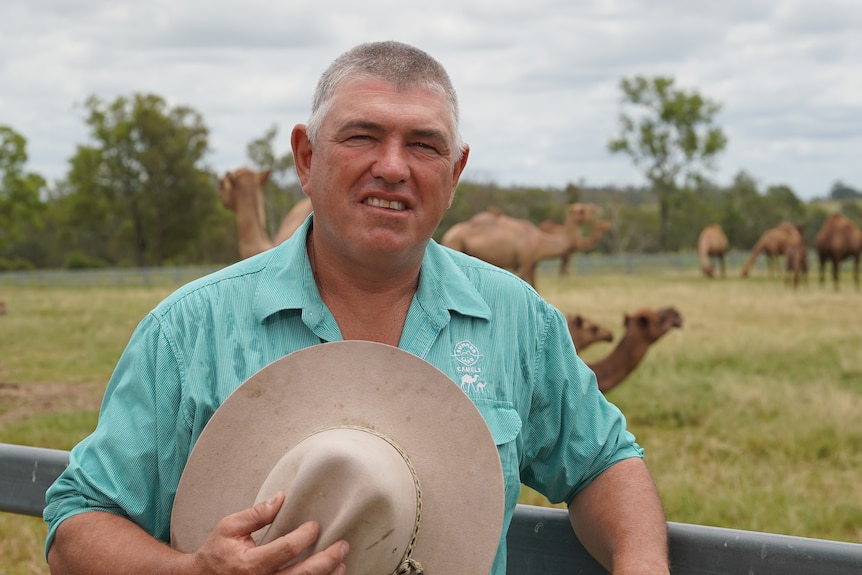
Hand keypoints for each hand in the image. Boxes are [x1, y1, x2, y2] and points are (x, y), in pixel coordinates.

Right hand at [189, 491, 348, 574]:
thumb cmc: (216, 553)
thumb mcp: (229, 527)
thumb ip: (256, 514)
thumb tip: (281, 498)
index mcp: (250, 563)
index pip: (286, 549)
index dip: (304, 536)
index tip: (315, 525)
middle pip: (302, 574)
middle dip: (326, 560)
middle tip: (342, 546)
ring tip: (341, 564)